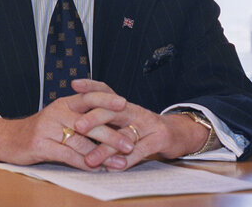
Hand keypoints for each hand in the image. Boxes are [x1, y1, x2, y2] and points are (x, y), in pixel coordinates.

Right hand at [0, 91, 133, 169]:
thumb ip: (80, 116)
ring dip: (102, 154)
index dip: (106, 98)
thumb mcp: (59, 117)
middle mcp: (56, 112)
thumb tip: (111, 121)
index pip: (87, 96)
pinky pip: (68, 155)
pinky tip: (96, 169)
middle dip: (112, 134)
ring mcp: (47, 128)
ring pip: (81, 141)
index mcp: (63, 103)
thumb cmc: (40, 129)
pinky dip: (84, 163)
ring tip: (119, 163)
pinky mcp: (40, 144)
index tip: (124, 103)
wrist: (8, 138)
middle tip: (130, 144)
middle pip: (89, 121)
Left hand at [70, 79, 215, 169]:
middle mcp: (134, 111)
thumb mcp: (124, 118)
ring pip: (124, 135)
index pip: (106, 90)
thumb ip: (105, 118)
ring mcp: (148, 124)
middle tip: (77, 126)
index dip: (90, 85)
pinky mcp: (160, 139)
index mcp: (123, 104)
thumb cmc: (143, 127)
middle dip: (93, 119)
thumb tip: (74, 120)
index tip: (74, 83)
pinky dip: (126, 160)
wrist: (178, 133)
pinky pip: (140, 151)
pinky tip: (113, 168)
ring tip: (90, 159)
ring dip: (105, 148)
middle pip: (112, 111)